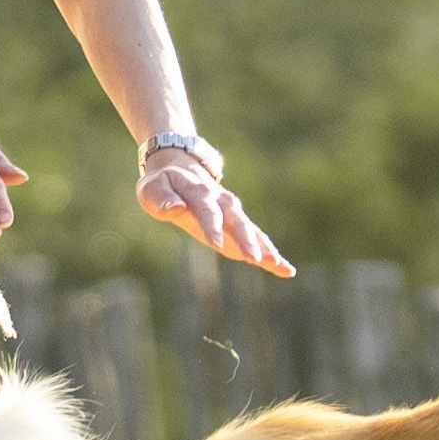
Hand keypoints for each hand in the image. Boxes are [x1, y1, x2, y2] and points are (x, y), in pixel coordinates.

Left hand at [140, 144, 292, 277]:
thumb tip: (175, 208)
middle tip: (255, 259)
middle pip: (237, 221)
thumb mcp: (152, 187)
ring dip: (265, 248)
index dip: (212, 226)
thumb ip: (162, 198)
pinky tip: (286, 271)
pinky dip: (270, 254)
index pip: (207, 210)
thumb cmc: (163, 184)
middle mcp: (222, 202)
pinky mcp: (238, 226)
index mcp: (200, 193)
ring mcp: (233, 214)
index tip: (216, 245)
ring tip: (280, 266)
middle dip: (246, 240)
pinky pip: (257, 239)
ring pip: (252, 231)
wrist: (181, 168)